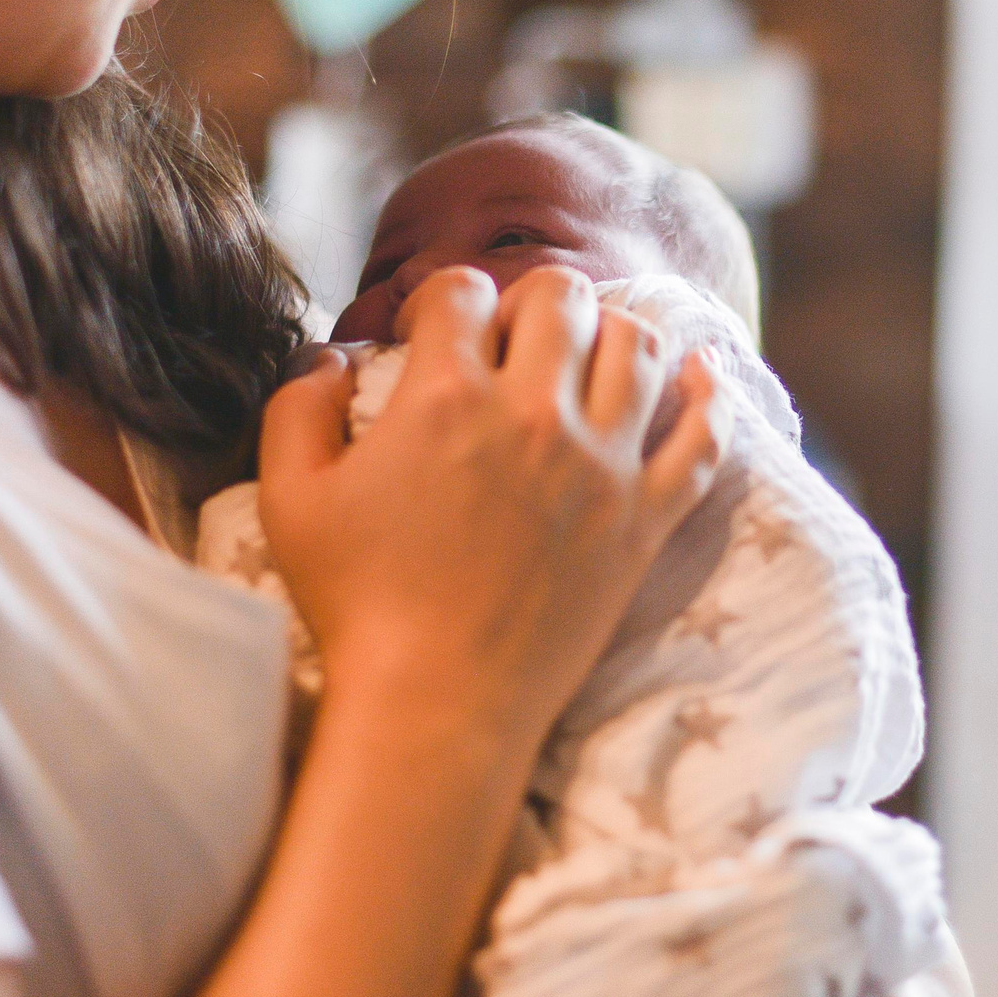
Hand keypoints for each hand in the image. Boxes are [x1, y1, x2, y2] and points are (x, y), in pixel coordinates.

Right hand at [254, 265, 728, 742]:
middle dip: (529, 299)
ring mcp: (602, 466)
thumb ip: (295, 408)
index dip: (440, 301)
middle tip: (508, 340)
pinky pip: (703, 437)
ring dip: (609, 330)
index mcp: (447, 398)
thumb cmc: (357, 606)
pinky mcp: (645, 520)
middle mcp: (534, 416)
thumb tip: (328, 356)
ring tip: (584, 353)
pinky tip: (701, 370)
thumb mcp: (290, 500)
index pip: (463, 290)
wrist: (437, 706)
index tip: (428, 335)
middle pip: (561, 297)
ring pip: (637, 345)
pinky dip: (708, 394)